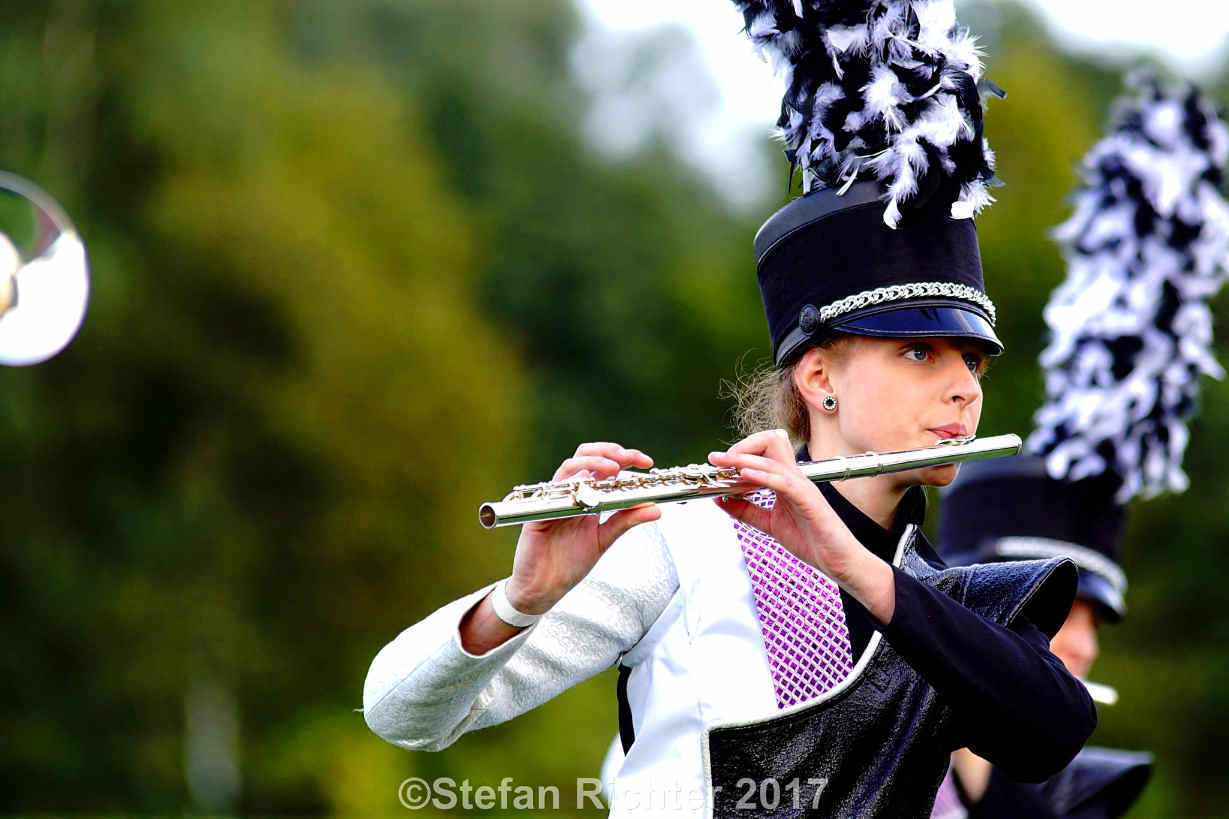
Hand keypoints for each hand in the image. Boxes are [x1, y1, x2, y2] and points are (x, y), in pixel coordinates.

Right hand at [505, 442, 660, 613]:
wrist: (544, 587)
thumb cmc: (569, 562)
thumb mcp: (604, 538)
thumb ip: (627, 520)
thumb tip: (655, 508)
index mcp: (587, 495)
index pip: (605, 465)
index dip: (626, 457)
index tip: (646, 461)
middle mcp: (570, 492)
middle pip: (585, 455)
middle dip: (608, 451)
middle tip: (628, 458)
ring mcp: (554, 500)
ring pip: (569, 467)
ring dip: (592, 463)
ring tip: (612, 468)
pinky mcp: (539, 512)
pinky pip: (552, 492)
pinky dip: (569, 483)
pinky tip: (584, 482)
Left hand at [708, 430, 860, 582]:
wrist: (837, 560)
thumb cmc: (810, 541)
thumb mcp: (769, 523)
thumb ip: (746, 511)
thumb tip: (719, 499)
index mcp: (786, 481)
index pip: (765, 450)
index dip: (741, 451)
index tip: (719, 462)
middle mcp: (795, 478)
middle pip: (770, 442)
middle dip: (740, 447)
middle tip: (716, 459)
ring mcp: (802, 487)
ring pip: (772, 460)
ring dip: (743, 460)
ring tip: (723, 464)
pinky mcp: (808, 500)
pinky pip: (783, 481)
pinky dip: (762, 476)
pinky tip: (744, 476)